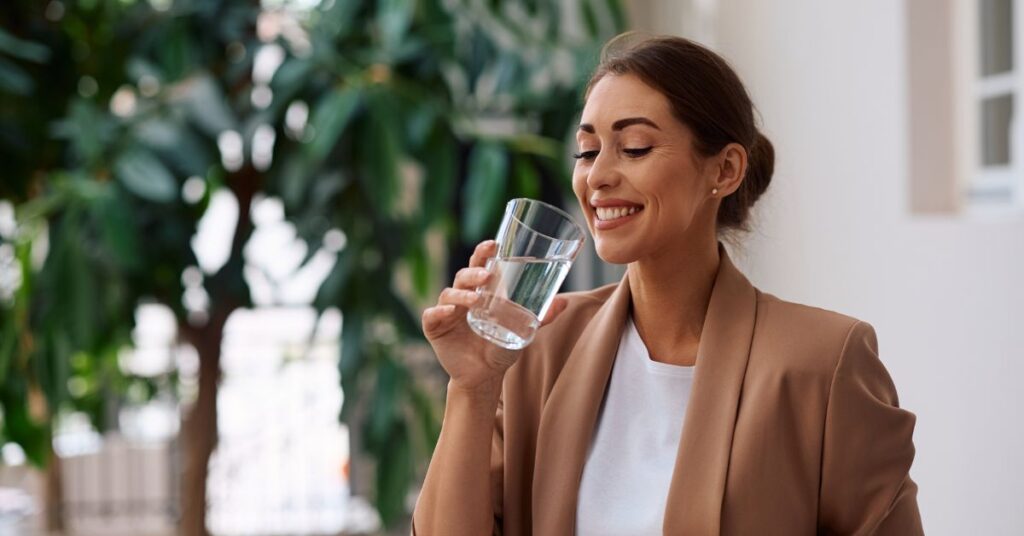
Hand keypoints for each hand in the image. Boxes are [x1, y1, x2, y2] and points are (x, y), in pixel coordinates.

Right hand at [421, 240, 567, 391]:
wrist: (484, 376)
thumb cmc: (501, 347)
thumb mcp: (523, 331)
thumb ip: (542, 317)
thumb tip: (564, 302)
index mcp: (480, 291)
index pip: (479, 265)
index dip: (482, 253)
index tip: (493, 244)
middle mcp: (462, 297)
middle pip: (463, 276)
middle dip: (473, 272)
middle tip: (487, 275)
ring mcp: (447, 312)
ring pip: (449, 294)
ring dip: (461, 293)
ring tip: (476, 299)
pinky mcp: (435, 328)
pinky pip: (432, 315)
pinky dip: (439, 311)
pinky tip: (449, 312)